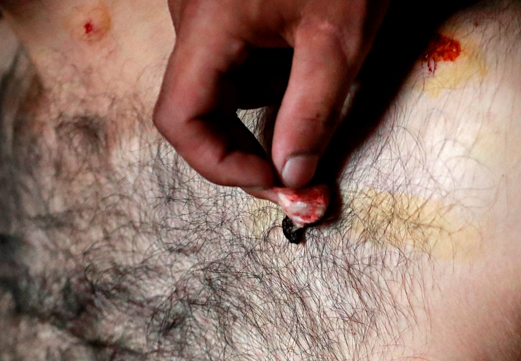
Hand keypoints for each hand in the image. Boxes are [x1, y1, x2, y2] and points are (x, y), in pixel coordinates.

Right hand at [155, 0, 520, 192]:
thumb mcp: (339, 41)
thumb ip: (311, 113)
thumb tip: (292, 175)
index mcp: (209, 24)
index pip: (180, 119)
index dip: (221, 165)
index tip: (273, 183)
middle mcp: (193, 19)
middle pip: (197, 110)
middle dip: (248, 153)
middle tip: (301, 182)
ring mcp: (206, 13)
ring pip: (221, 90)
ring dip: (264, 117)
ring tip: (316, 103)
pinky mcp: (226, 10)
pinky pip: (235, 64)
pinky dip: (269, 86)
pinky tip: (307, 68)